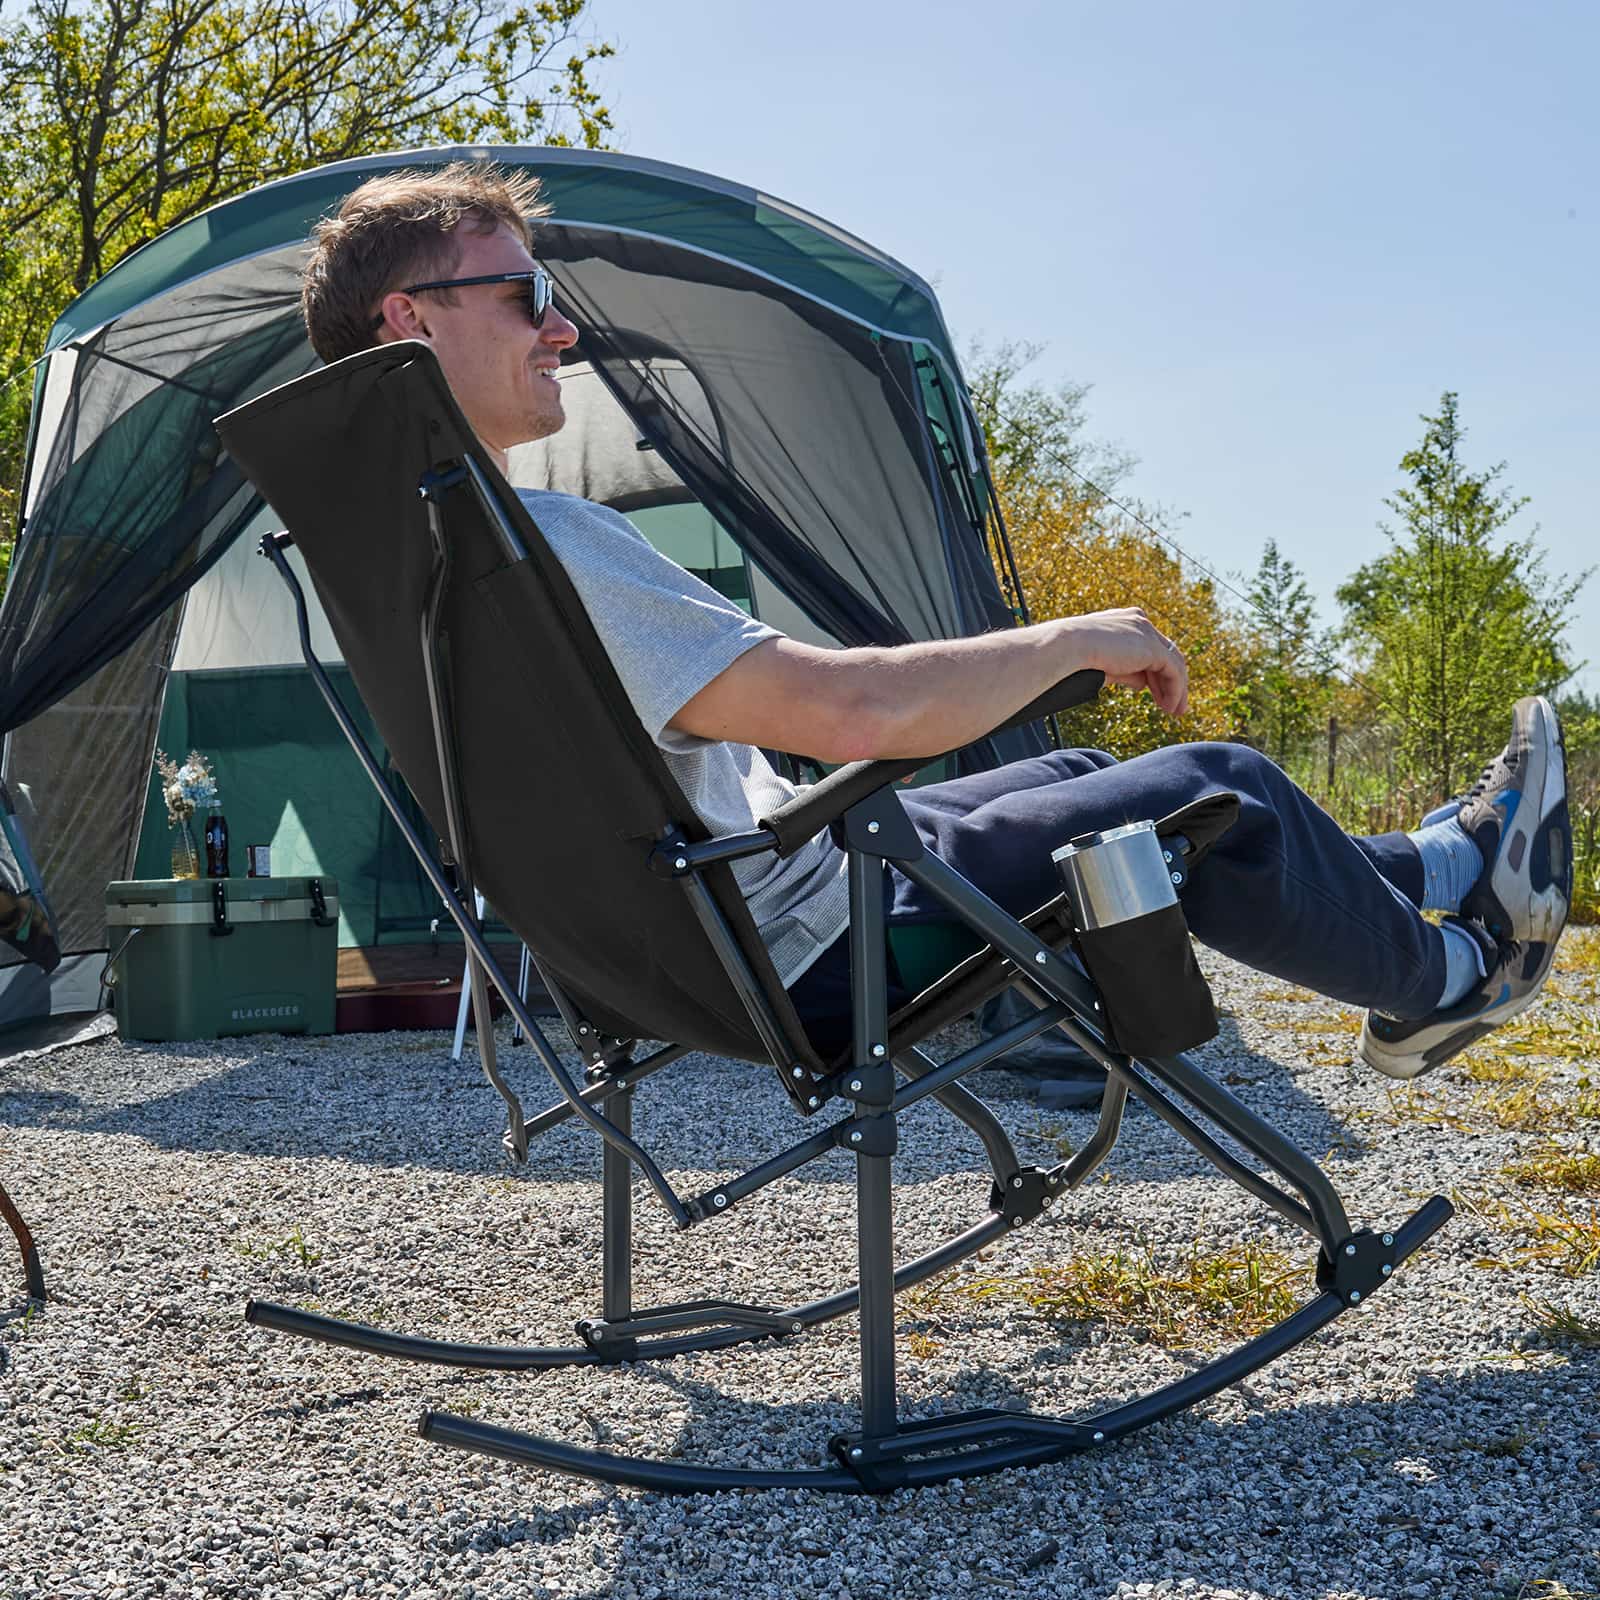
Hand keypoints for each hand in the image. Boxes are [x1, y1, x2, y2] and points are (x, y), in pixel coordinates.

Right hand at [1060, 607, 1189, 716]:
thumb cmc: (1073, 657)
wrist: (1065, 647)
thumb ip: (1126, 672)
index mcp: (1126, 620)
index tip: (1155, 692)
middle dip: (1170, 681)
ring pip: (1173, 663)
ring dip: (1176, 689)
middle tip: (1172, 705)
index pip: (1150, 646)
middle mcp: (1139, 621)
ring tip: (1175, 711)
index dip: (1155, 671)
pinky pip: (1173, 671)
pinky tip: (1170, 706)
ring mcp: (1147, 632)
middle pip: (1165, 653)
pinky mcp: (1152, 648)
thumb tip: (1142, 684)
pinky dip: (1175, 690)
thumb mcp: (1105, 665)